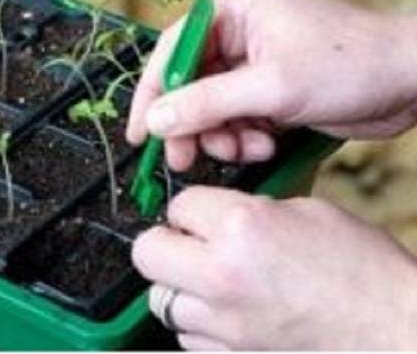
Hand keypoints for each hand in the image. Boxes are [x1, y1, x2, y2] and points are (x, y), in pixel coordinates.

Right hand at [127, 0, 416, 169]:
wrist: (411, 82)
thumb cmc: (351, 65)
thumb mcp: (271, 87)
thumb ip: (207, 104)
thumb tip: (156, 120)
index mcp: (237, 11)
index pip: (175, 49)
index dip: (153, 93)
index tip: (139, 133)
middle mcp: (241, 33)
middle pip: (191, 83)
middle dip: (191, 124)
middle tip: (185, 159)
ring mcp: (256, 63)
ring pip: (213, 107)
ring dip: (222, 135)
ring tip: (247, 148)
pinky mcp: (270, 89)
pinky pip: (238, 117)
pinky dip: (244, 136)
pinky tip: (266, 143)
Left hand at [132, 187, 416, 349]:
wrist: (393, 334)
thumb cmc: (364, 275)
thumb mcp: (308, 214)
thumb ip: (250, 210)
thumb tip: (217, 215)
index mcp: (242, 229)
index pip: (178, 204)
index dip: (191, 208)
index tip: (200, 215)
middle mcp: (222, 277)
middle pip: (147, 252)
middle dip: (164, 243)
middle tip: (188, 243)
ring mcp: (221, 324)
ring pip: (161, 298)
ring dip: (180, 286)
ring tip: (213, 281)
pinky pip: (187, 334)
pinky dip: (199, 321)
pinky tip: (228, 312)